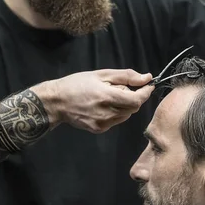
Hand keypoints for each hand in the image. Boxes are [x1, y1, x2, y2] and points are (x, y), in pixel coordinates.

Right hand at [34, 69, 153, 133]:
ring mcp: (103, 123)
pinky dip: (115, 112)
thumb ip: (126, 76)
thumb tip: (147, 78)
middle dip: (133, 97)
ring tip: (107, 97)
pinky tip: (101, 106)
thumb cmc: (76, 84)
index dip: (145, 93)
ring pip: (125, 115)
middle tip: (118, 88)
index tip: (147, 85)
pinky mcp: (99, 129)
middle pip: (133, 108)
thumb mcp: (101, 74)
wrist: (56, 101)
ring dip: (124, 105)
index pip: (137, 100)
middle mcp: (107, 113)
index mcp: (108, 97)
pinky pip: (115, 120)